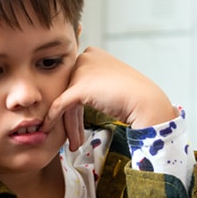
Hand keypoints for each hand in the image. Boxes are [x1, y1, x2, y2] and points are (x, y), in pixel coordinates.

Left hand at [43, 47, 176, 150]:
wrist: (147, 102)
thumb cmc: (135, 96)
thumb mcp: (112, 83)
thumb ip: (95, 85)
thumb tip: (82, 96)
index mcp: (93, 54)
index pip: (76, 80)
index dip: (76, 105)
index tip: (79, 124)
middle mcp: (85, 57)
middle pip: (70, 91)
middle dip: (72, 117)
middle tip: (75, 139)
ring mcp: (82, 71)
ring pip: (66, 101)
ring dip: (70, 125)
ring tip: (75, 143)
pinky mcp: (79, 87)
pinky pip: (60, 105)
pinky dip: (53, 118)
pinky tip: (49, 129)